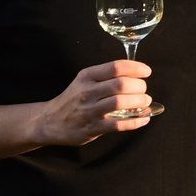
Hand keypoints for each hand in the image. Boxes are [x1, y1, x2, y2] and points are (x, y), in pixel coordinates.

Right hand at [34, 60, 154, 145]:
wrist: (50, 121)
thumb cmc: (73, 99)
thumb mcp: (84, 81)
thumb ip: (106, 76)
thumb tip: (136, 74)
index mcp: (87, 76)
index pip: (116, 67)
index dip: (136, 68)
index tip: (146, 71)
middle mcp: (87, 92)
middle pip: (121, 84)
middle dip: (139, 86)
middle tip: (144, 89)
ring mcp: (89, 111)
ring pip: (121, 102)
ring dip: (139, 102)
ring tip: (145, 101)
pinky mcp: (92, 128)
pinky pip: (119, 124)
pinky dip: (136, 121)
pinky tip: (144, 118)